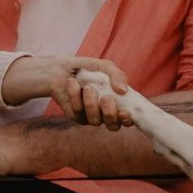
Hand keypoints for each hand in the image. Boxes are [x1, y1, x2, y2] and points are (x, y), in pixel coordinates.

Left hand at [1, 56, 131, 125]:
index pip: (127, 118)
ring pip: (95, 121)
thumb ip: (118, 76)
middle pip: (113, 125)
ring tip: (88, 88)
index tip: (125, 112)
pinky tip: (73, 83)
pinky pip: (78, 112)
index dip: (128, 119)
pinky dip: (75, 97)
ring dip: (92, 104)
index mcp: (118, 103)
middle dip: (110, 114)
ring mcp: (91, 116)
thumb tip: (123, 90)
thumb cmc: (89, 69)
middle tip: (106, 98)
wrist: (64, 68)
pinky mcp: (76, 116)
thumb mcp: (106, 67)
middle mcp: (106, 113)